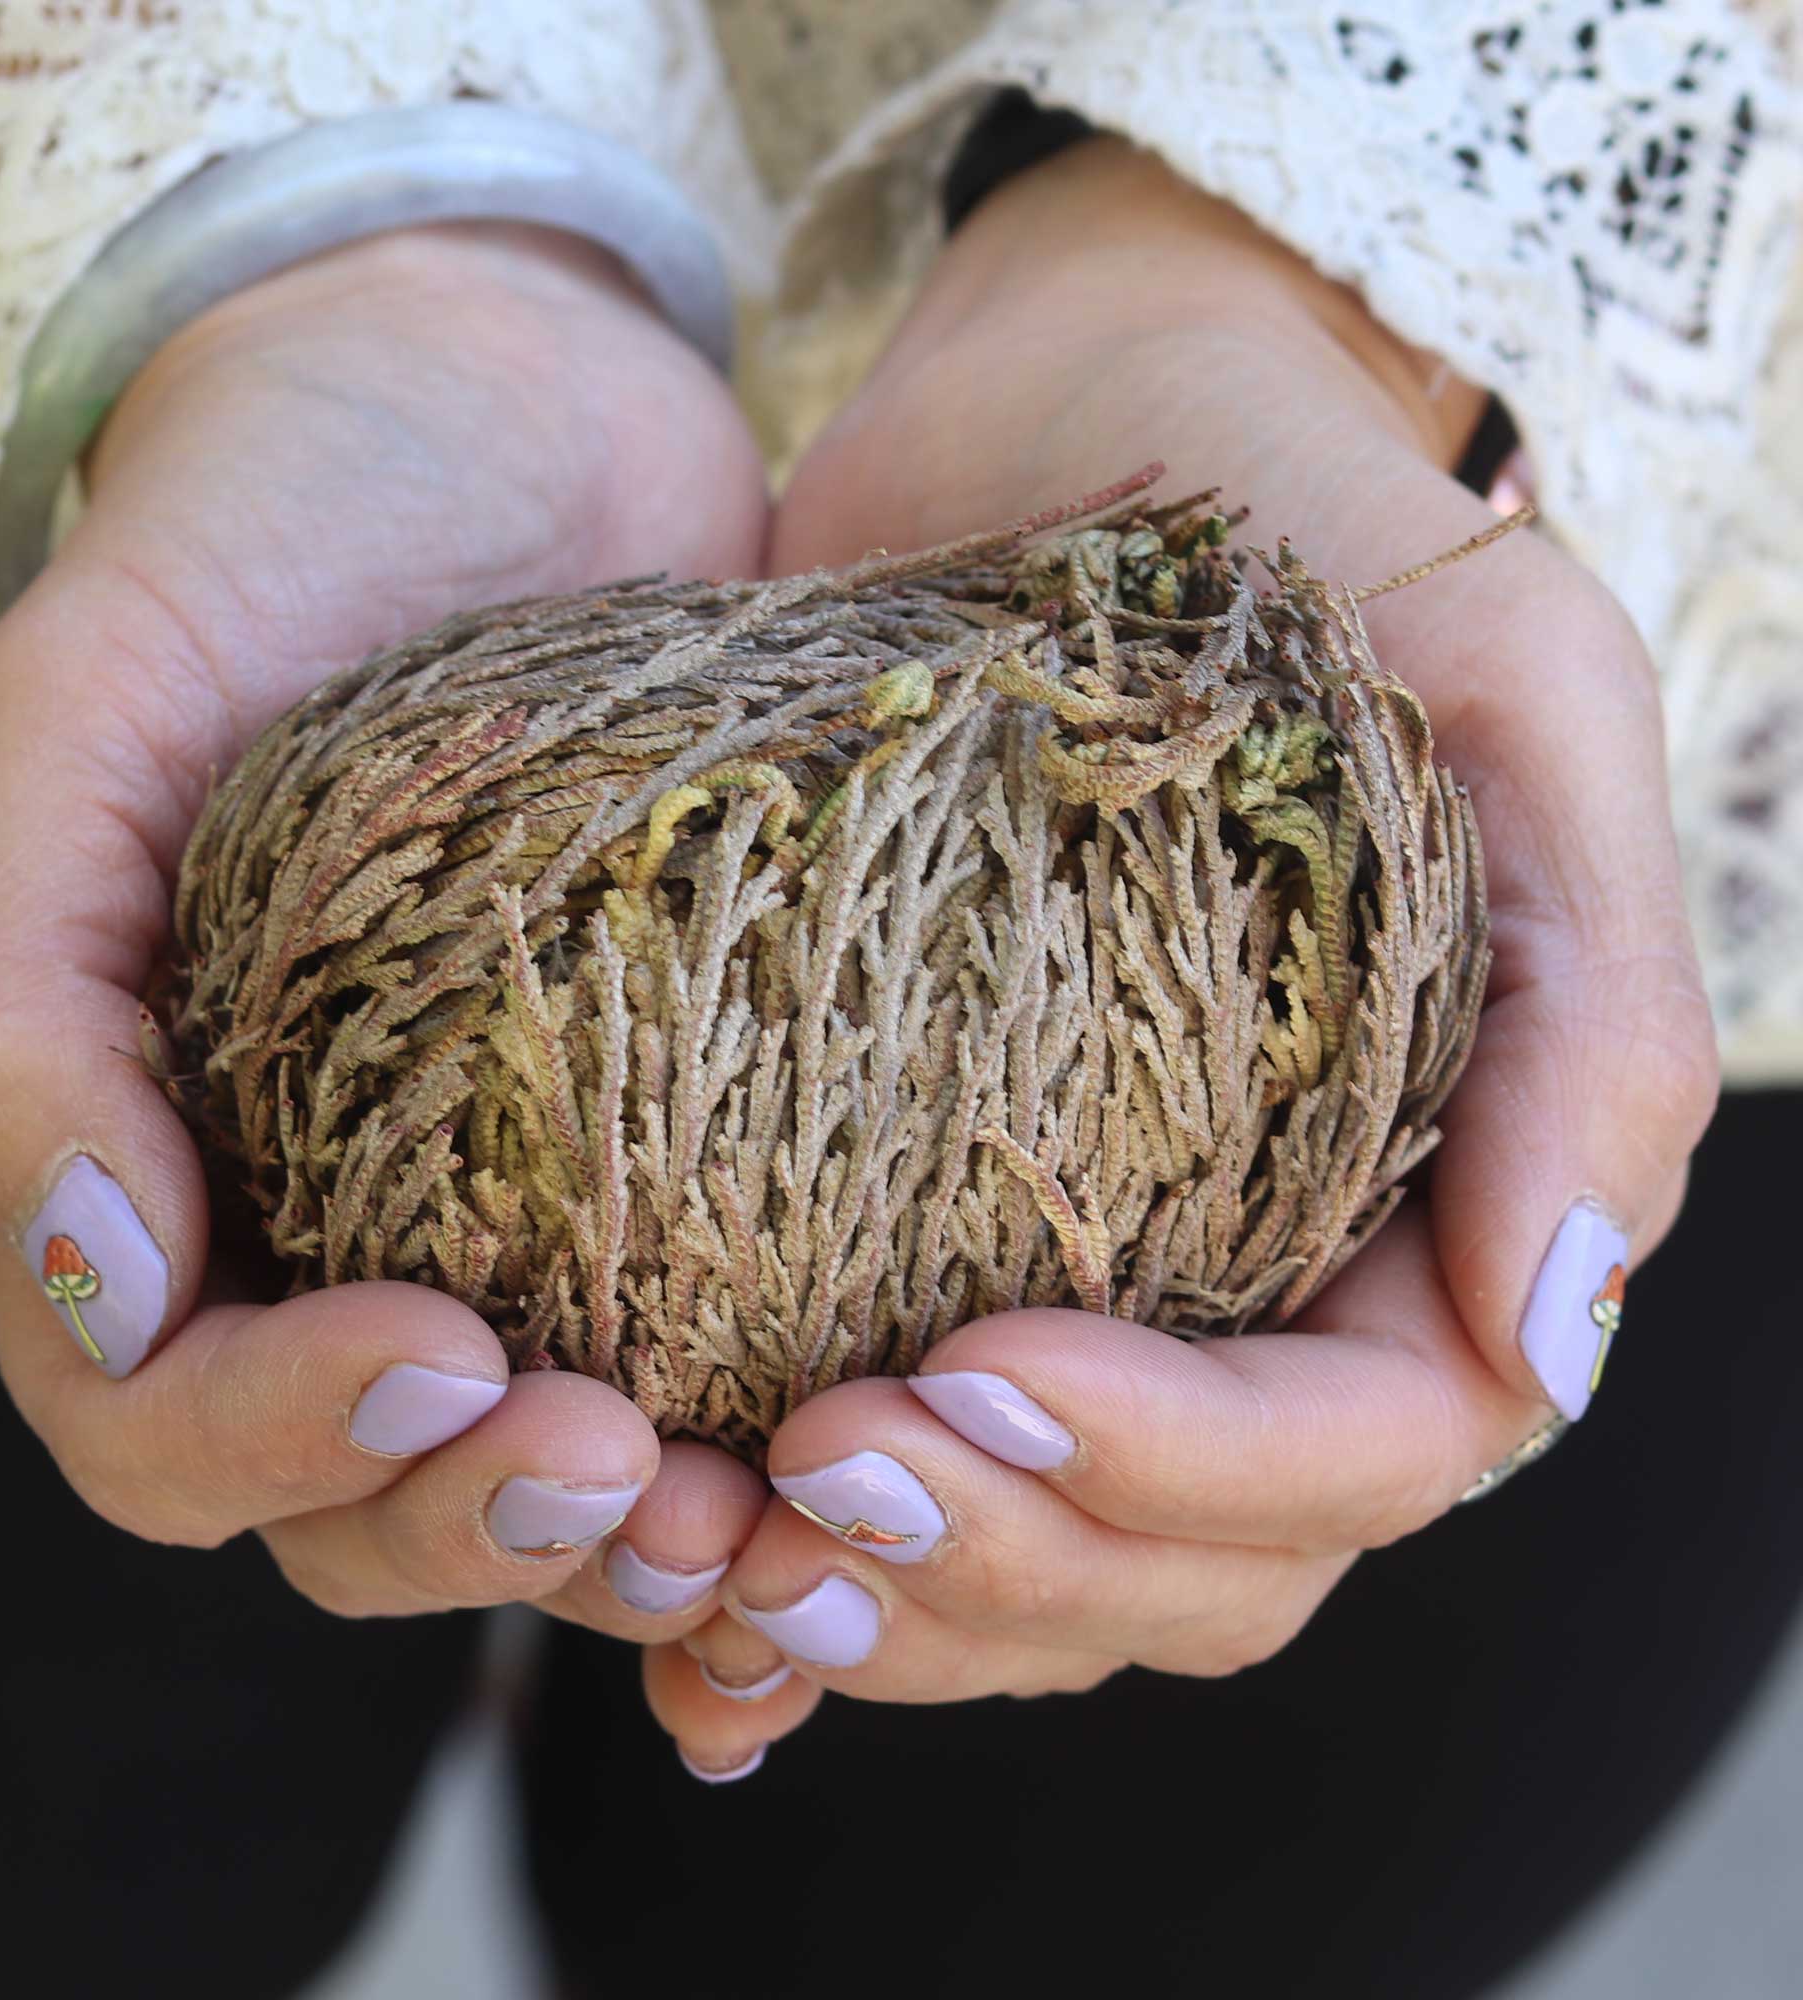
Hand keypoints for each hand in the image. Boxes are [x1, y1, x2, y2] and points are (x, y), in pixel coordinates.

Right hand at [0, 224, 775, 1636]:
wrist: (511, 397)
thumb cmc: (279, 519)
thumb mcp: (88, 712)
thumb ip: (16, 997)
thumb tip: (86, 1279)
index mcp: (142, 1157)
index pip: (159, 1413)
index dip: (280, 1438)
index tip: (450, 1352)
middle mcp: (307, 1215)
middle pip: (350, 1494)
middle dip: (476, 1520)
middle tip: (644, 1476)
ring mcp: (491, 1198)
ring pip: (523, 1471)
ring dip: (628, 1541)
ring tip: (769, 1515)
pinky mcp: (662, 1147)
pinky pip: (697, 1356)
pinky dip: (753, 1454)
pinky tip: (851, 1466)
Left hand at [646, 141, 1718, 1775]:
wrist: (1066, 399)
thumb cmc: (1304, 521)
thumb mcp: (1511, 694)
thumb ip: (1583, 1010)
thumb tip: (1558, 1331)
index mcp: (1429, 1195)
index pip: (1368, 1445)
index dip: (1188, 1469)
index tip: (980, 1374)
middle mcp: (1264, 1276)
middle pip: (1189, 1561)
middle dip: (1011, 1566)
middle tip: (810, 1476)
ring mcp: (1088, 1272)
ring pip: (1031, 1562)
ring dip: (886, 1611)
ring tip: (717, 1548)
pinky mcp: (907, 1226)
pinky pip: (880, 1466)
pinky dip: (786, 1592)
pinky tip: (683, 1645)